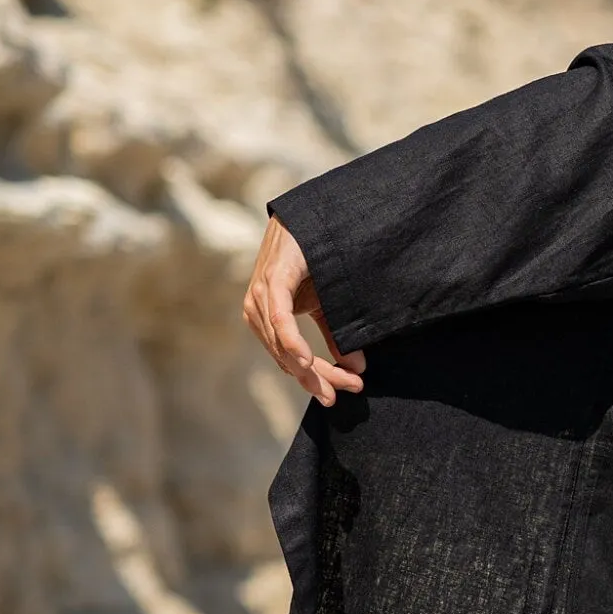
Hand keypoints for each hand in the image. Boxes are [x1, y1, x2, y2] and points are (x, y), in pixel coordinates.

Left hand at [242, 215, 365, 403]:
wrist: (311, 219)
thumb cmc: (314, 260)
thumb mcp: (324, 305)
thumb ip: (333, 337)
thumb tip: (356, 369)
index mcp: (264, 320)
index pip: (290, 361)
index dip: (317, 379)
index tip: (342, 395)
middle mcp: (256, 313)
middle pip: (288, 360)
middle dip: (320, 378)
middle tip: (353, 389)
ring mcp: (260, 298)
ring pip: (285, 347)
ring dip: (315, 368)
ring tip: (349, 378)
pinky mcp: (271, 282)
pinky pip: (279, 321)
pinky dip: (291, 343)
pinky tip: (306, 361)